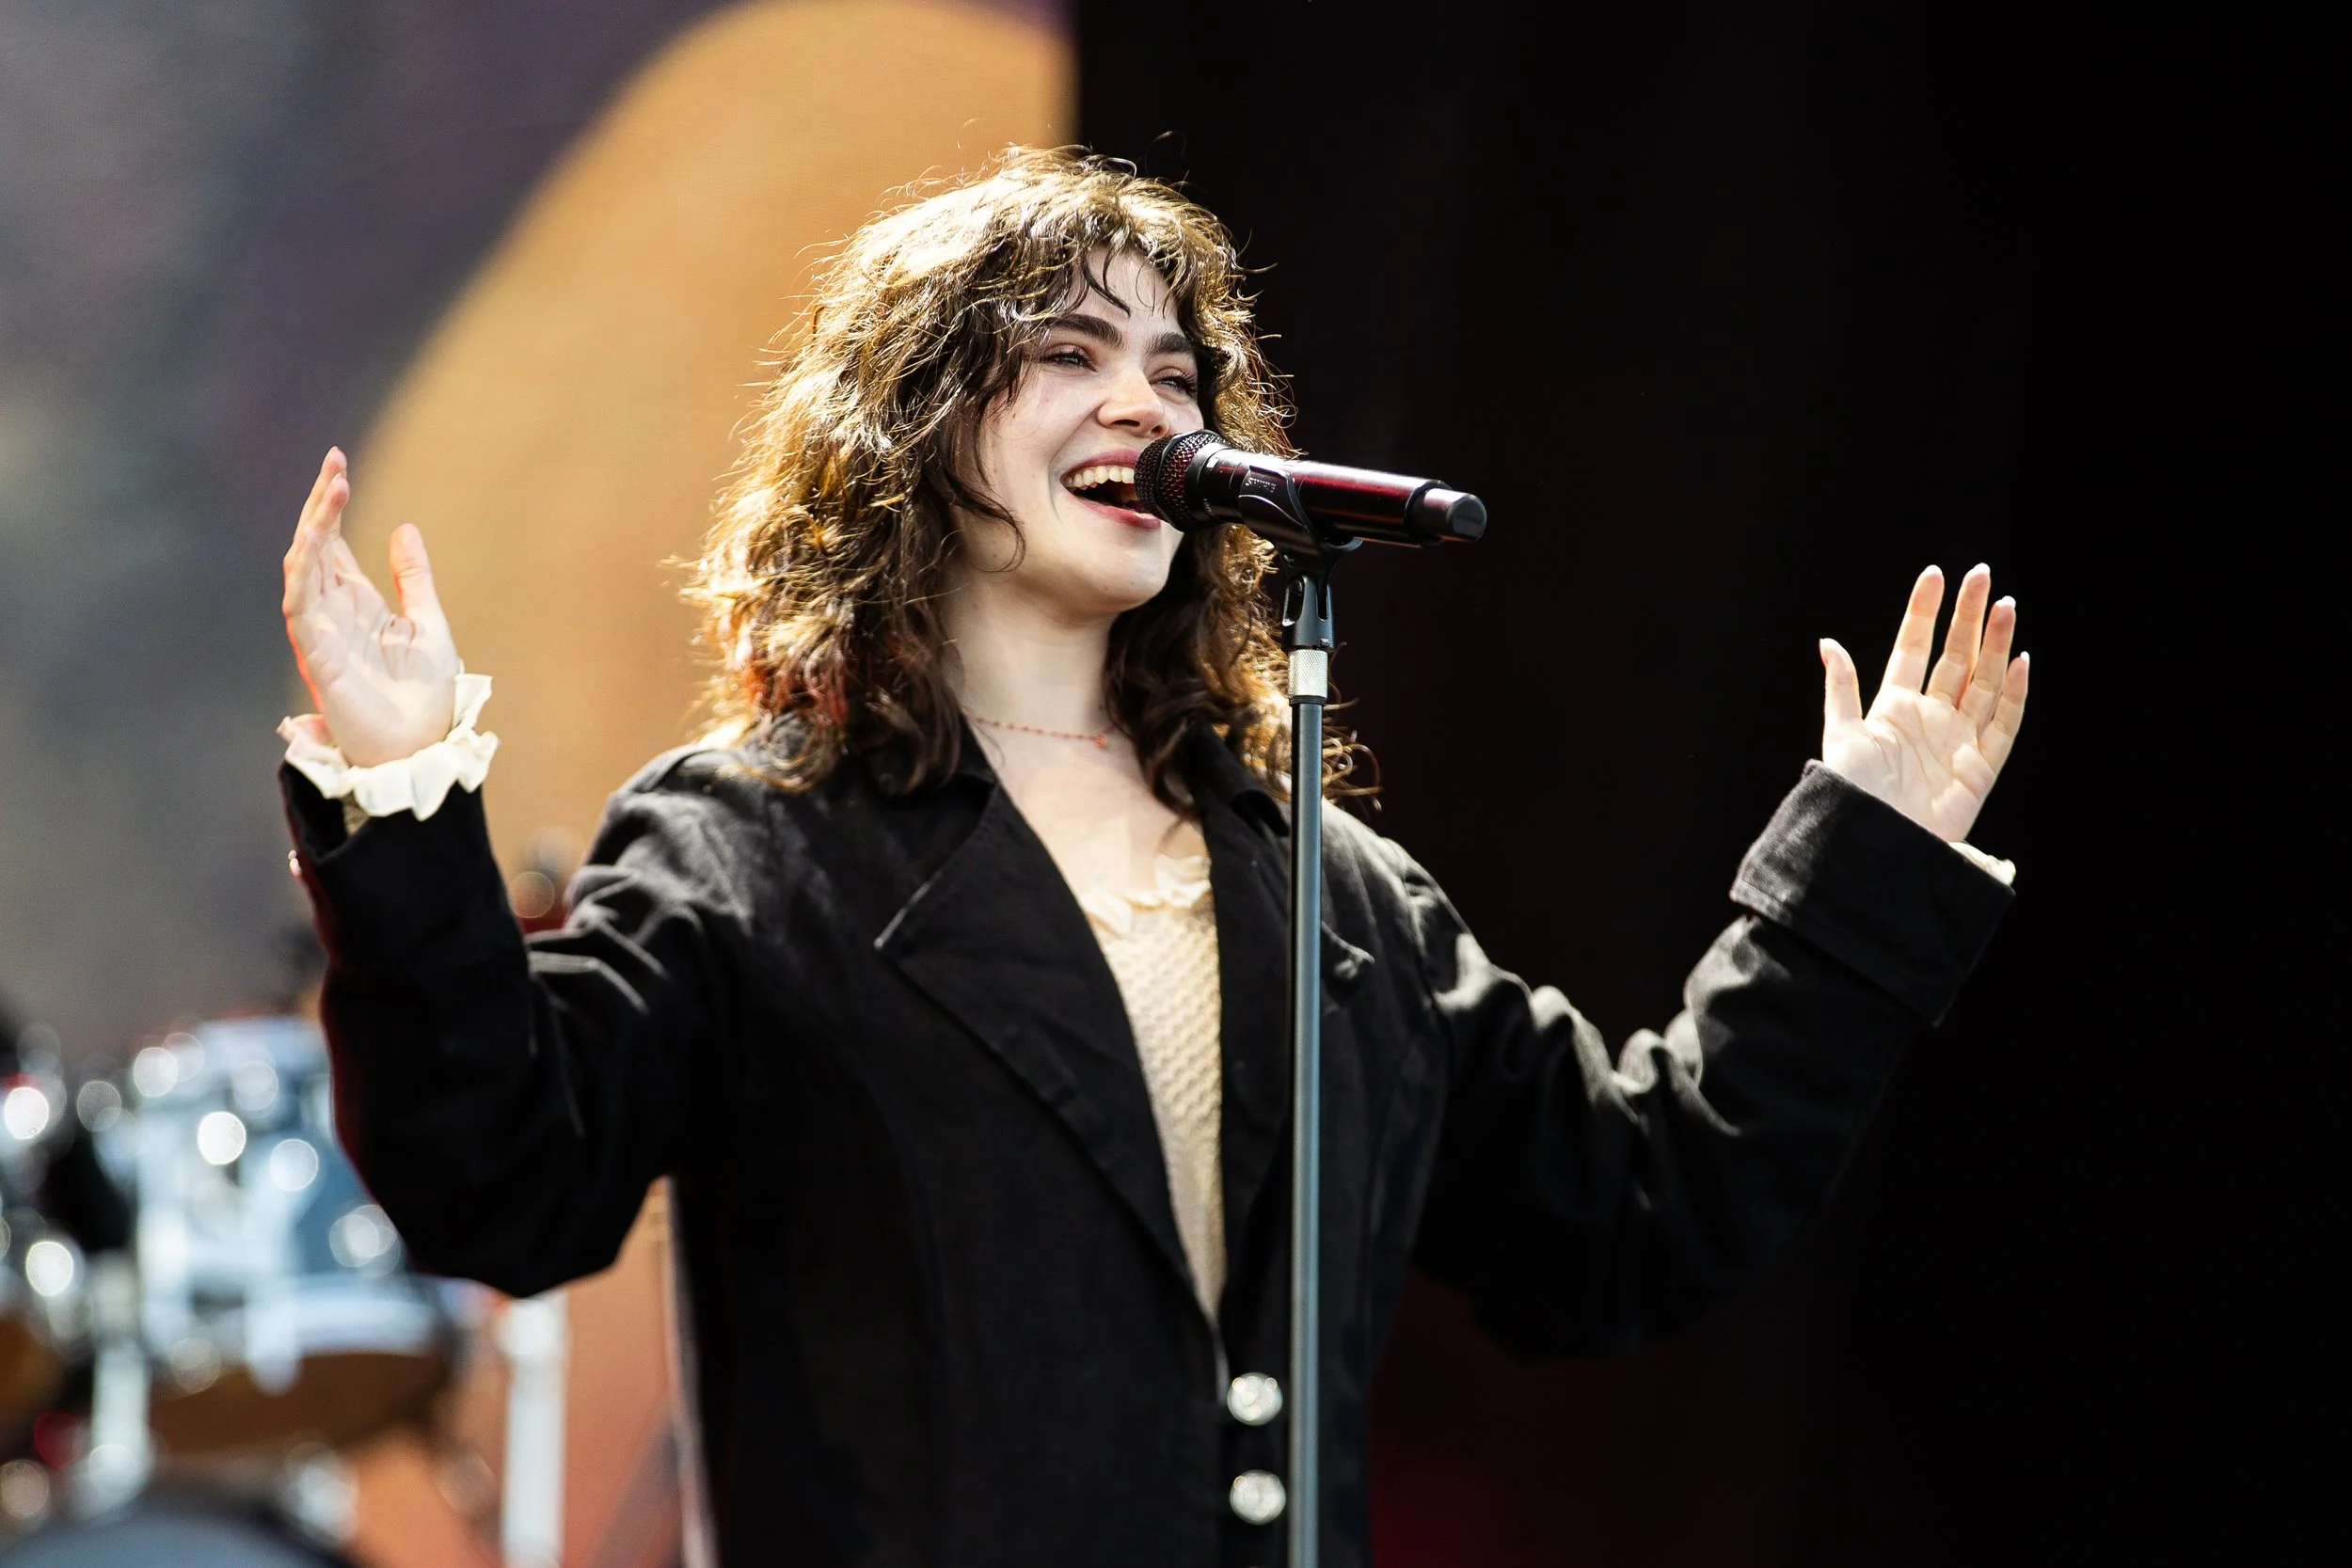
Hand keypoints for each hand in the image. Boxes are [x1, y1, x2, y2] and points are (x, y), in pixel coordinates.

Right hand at [280, 449, 460, 766]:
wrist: (422, 748)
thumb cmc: (424, 697)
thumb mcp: (429, 624)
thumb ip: (414, 579)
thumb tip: (404, 527)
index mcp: (358, 604)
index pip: (335, 544)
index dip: (333, 505)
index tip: (339, 464)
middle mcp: (333, 613)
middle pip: (316, 547)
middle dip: (322, 503)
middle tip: (334, 460)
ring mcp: (320, 633)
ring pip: (303, 568)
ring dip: (314, 527)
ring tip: (333, 488)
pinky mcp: (315, 657)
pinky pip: (298, 607)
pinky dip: (302, 573)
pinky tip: (310, 542)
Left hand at [1819, 564, 2028, 842]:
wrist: (1874, 845)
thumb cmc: (1851, 794)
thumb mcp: (1841, 736)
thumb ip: (1841, 689)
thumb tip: (1826, 643)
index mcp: (1893, 707)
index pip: (1913, 647)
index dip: (1924, 612)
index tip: (1936, 574)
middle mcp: (1929, 718)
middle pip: (1955, 657)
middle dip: (1969, 617)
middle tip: (1983, 575)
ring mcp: (1957, 740)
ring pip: (1984, 682)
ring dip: (1995, 644)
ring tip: (2006, 605)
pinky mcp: (1980, 768)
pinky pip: (2005, 724)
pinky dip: (2015, 693)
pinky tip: (2021, 659)